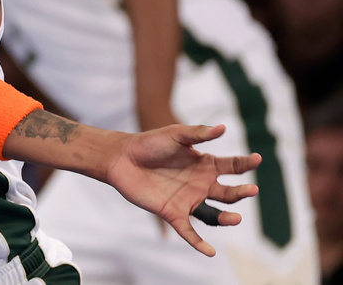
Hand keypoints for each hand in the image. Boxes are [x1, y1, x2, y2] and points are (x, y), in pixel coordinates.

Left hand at [106, 123, 259, 256]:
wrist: (122, 157)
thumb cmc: (149, 143)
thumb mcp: (176, 134)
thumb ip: (198, 133)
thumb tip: (223, 127)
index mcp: (204, 164)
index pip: (232, 166)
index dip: (245, 163)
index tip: (257, 159)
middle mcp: (200, 184)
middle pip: (228, 193)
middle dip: (241, 193)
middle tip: (252, 190)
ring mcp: (188, 199)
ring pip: (214, 214)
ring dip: (226, 218)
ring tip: (236, 218)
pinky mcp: (172, 212)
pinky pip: (188, 231)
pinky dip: (198, 243)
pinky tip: (210, 252)